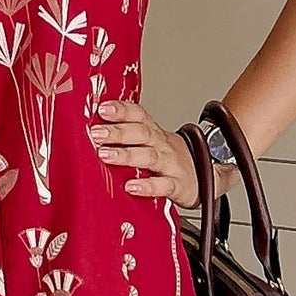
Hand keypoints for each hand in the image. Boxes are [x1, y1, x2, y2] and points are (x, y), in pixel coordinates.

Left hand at [88, 99, 202, 206]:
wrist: (205, 176)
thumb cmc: (167, 161)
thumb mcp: (150, 144)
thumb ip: (125, 138)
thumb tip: (90, 131)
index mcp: (153, 132)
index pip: (138, 114)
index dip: (121, 110)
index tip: (103, 108)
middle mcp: (162, 145)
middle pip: (141, 133)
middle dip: (117, 131)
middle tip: (96, 133)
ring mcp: (170, 165)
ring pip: (150, 156)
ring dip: (126, 155)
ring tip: (105, 155)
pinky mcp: (178, 185)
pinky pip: (164, 185)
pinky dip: (148, 186)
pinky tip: (131, 186)